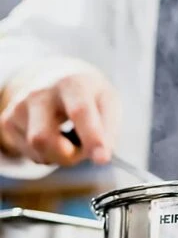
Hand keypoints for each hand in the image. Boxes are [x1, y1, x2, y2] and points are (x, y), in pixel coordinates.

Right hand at [0, 58, 119, 165]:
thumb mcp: (109, 104)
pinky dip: (48, 155)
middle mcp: (40, 92)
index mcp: (72, 83)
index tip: (102, 159)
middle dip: (68, 156)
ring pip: (36, 149)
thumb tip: (100, 158)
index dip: (91, 137)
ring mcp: (19, 106)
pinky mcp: (8, 120)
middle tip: (84, 153)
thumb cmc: (89, 95)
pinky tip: (56, 139)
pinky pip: (31, 154)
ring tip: (71, 141)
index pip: (79, 112)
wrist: (59, 77)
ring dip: (61, 157)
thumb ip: (108, 130)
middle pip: (43, 137)